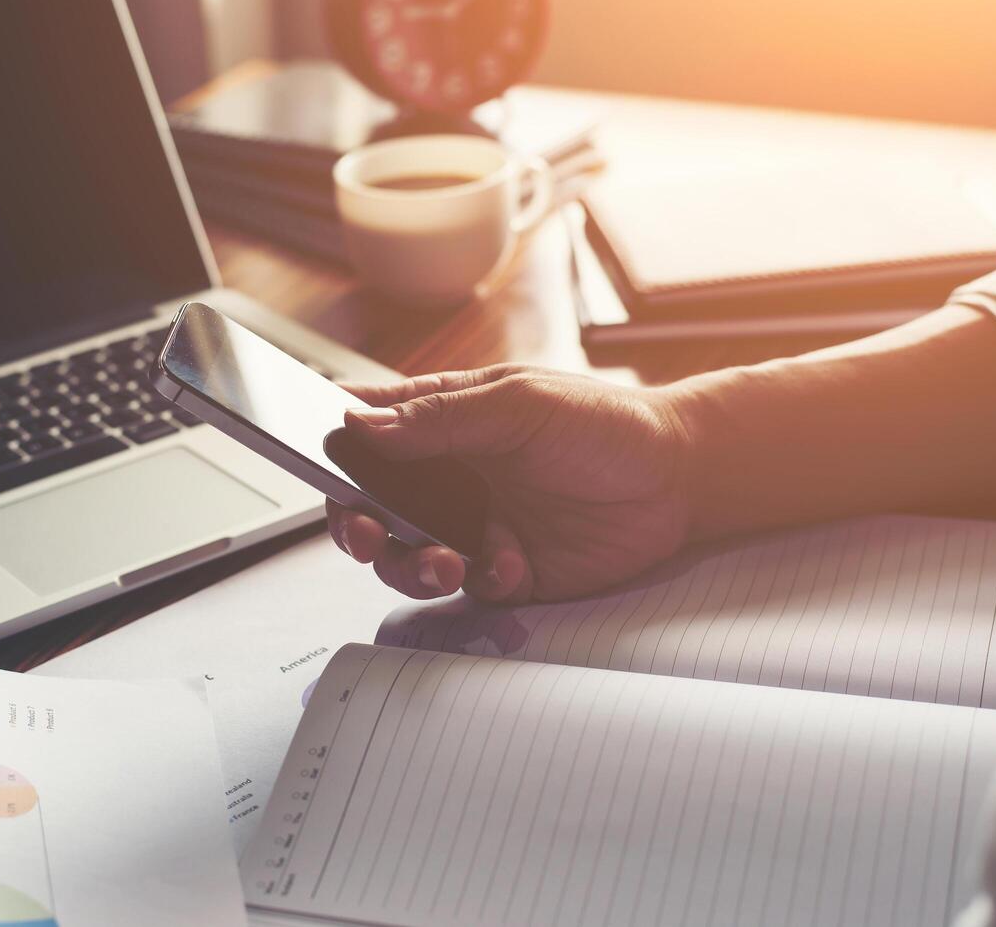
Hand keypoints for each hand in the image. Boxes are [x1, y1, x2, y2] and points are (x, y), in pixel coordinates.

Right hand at [326, 365, 695, 602]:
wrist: (678, 479)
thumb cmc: (605, 424)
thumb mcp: (521, 405)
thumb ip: (441, 417)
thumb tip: (362, 424)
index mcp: (443, 422)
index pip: (365, 432)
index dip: (331, 448)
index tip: (316, 464)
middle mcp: (449, 476)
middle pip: (369, 506)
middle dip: (354, 525)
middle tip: (365, 533)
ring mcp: (473, 525)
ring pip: (406, 557)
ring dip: (410, 565)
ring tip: (445, 562)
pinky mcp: (506, 571)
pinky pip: (467, 591)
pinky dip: (480, 583)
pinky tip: (513, 565)